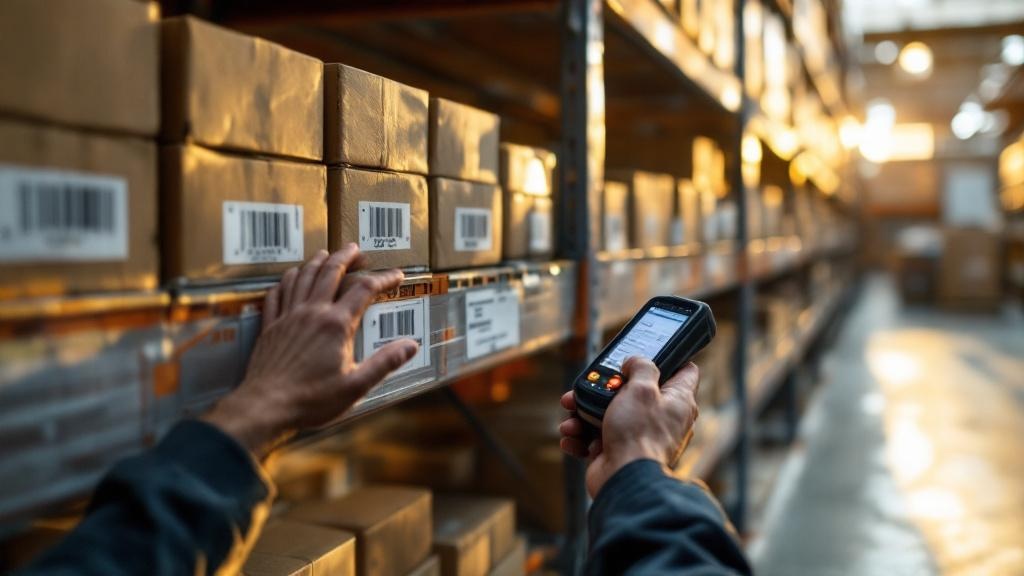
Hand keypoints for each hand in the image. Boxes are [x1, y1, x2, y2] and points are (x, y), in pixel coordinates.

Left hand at [203, 246, 418, 458]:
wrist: (266, 407)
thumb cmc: (312, 400)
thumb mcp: (356, 386)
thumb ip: (385, 363)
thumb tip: (411, 346)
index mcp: (337, 325)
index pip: (365, 290)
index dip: (384, 279)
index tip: (397, 275)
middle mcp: (312, 313)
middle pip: (330, 272)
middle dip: (346, 257)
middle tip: (356, 249)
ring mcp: (288, 317)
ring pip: (302, 277)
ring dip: (316, 262)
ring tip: (325, 254)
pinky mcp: (270, 326)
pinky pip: (277, 294)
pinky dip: (286, 281)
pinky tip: (290, 279)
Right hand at [559, 358, 699, 497]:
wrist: (623, 479)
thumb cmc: (639, 435)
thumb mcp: (642, 389)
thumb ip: (641, 367)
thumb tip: (635, 362)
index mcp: (678, 402)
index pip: (685, 371)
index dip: (671, 357)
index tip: (650, 352)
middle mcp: (662, 419)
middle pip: (634, 391)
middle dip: (606, 388)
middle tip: (591, 385)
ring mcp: (639, 437)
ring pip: (608, 414)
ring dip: (583, 414)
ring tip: (572, 416)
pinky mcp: (618, 453)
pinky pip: (595, 438)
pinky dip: (580, 437)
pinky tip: (572, 436)